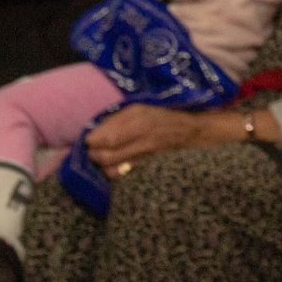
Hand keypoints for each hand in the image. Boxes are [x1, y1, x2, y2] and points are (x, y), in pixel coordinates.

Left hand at [86, 104, 209, 176]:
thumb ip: (117, 119)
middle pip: (107, 156)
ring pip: (114, 169)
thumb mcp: (140, 107)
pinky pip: (125, 174)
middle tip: (92, 151)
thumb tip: (94, 131)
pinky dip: (114, 172)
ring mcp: (147, 156)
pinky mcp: (149, 168)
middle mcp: (143, 138)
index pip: (107, 138)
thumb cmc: (163, 114)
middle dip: (94, 155)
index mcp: (139, 119)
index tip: (88, 139)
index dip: (92, 141)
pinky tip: (113, 166)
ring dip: (102, 165)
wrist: (192, 131)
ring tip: (101, 159)